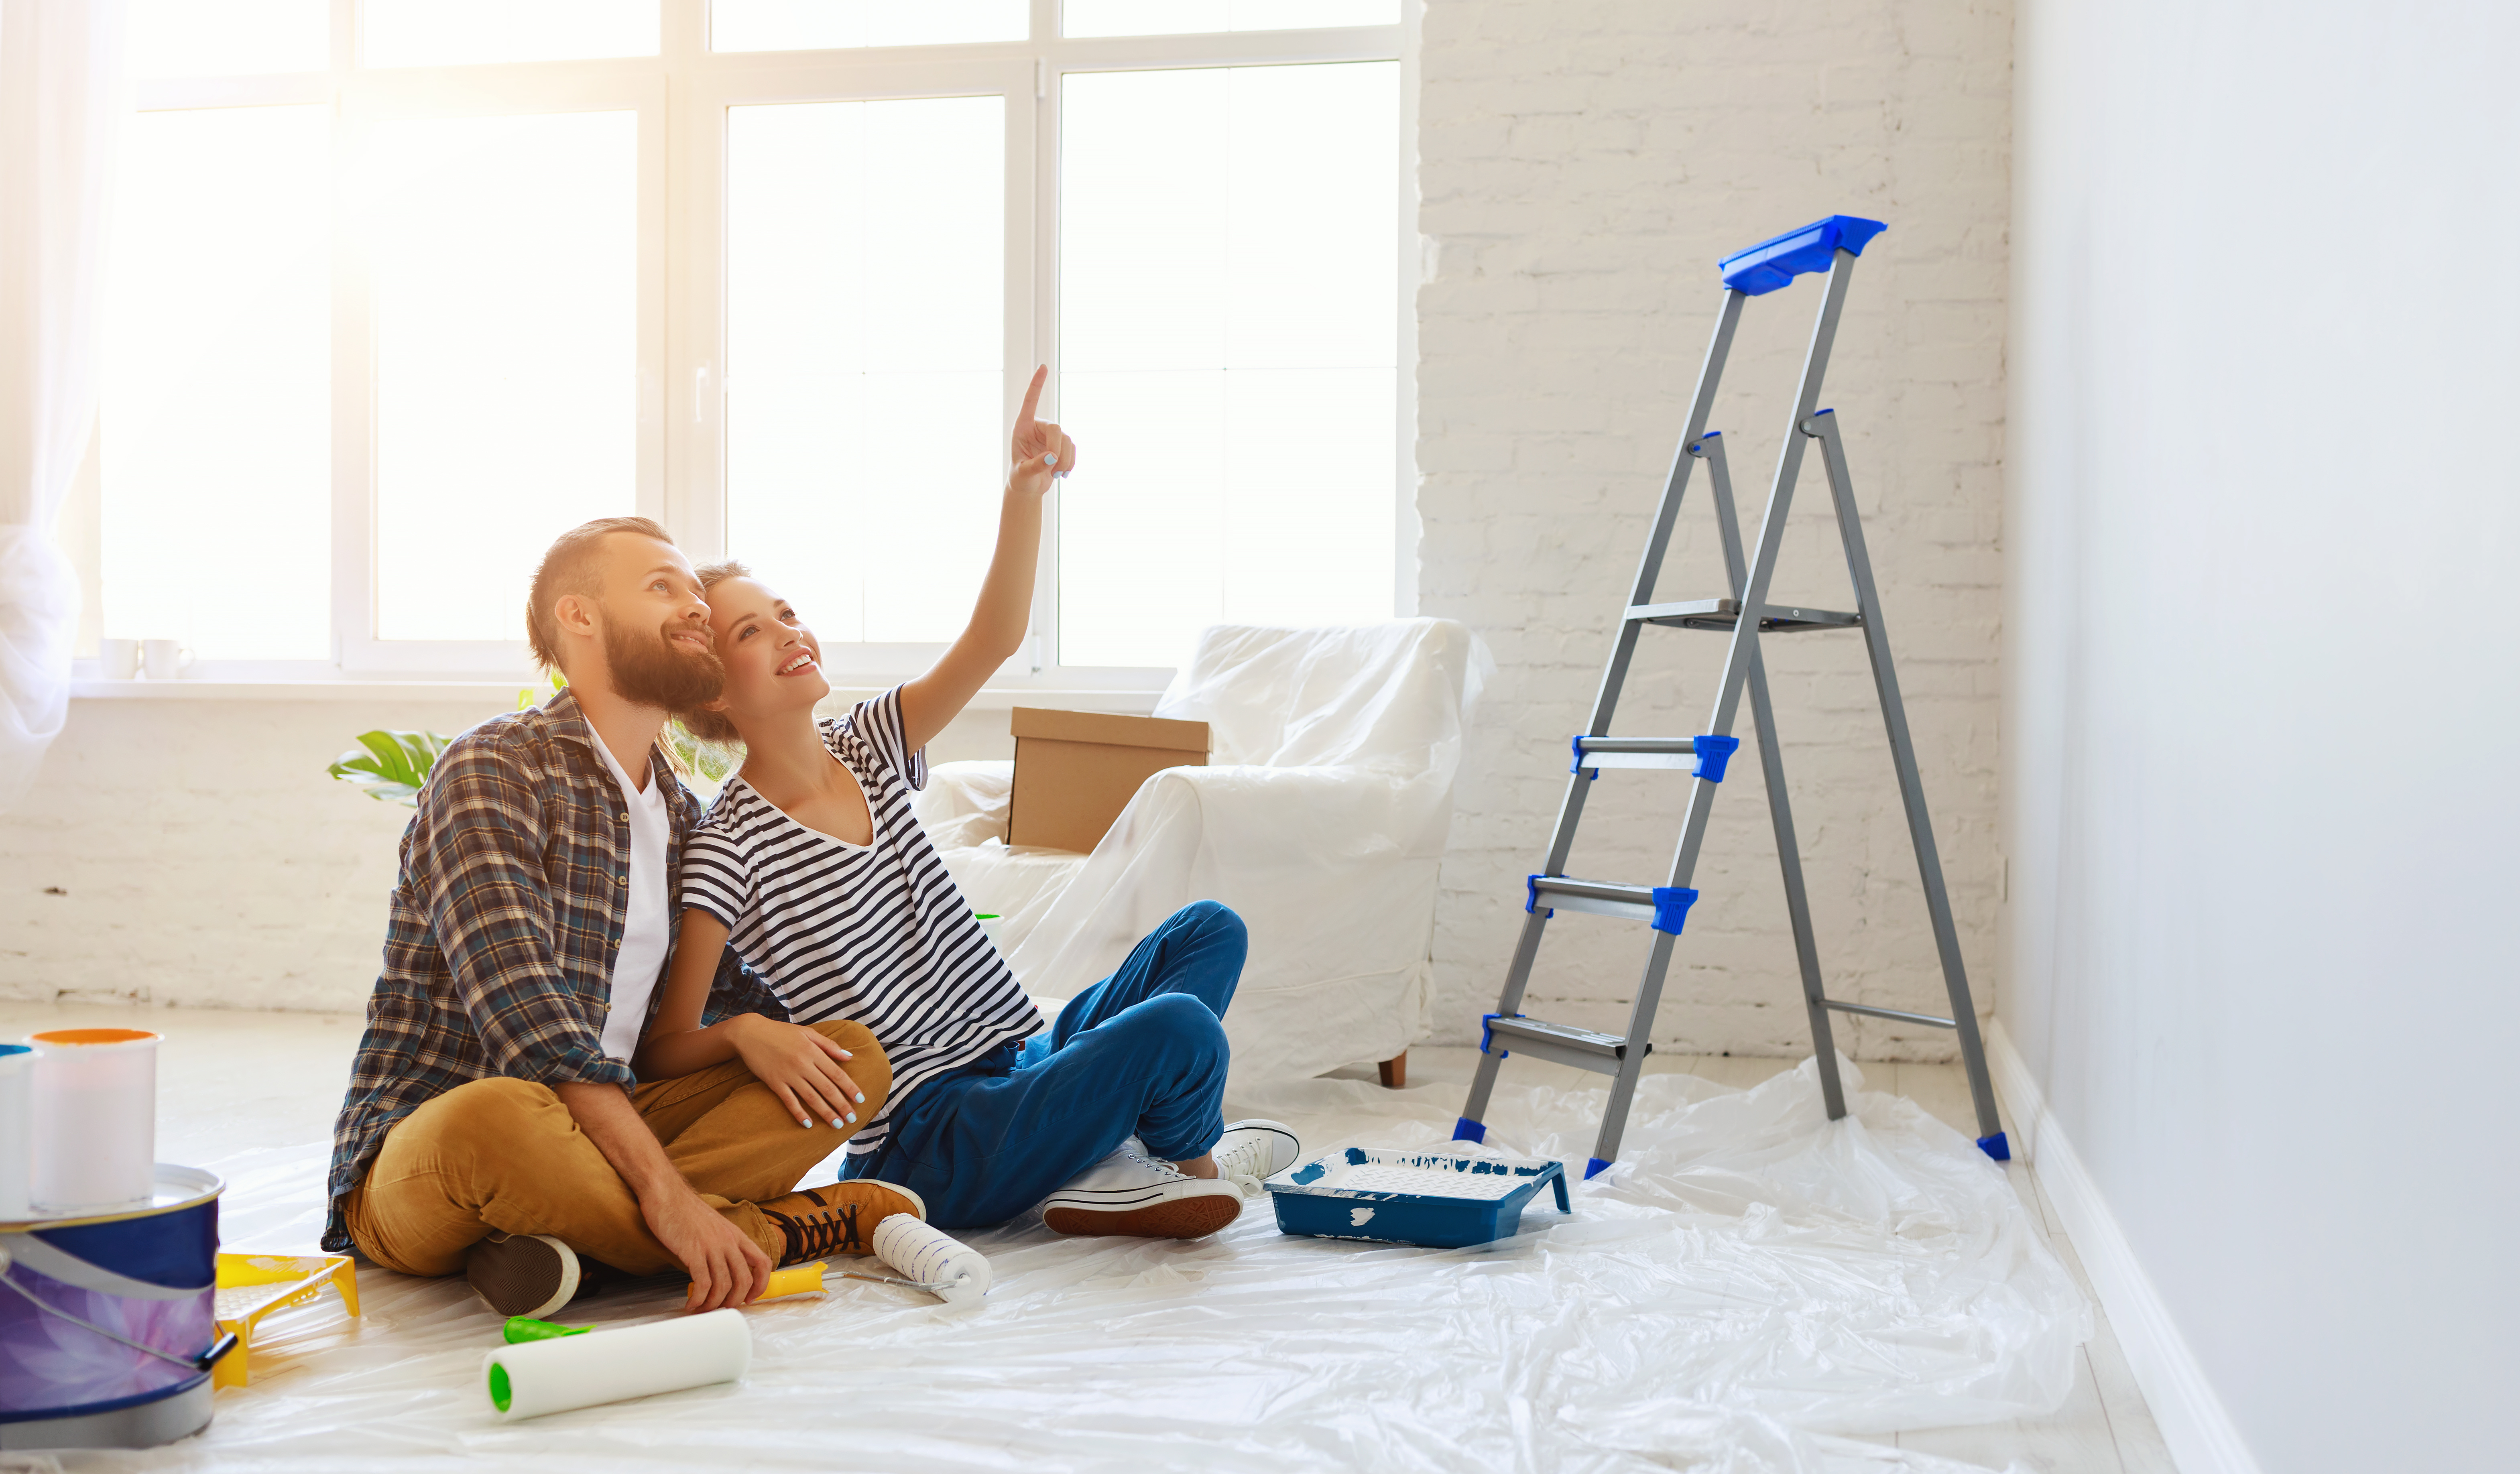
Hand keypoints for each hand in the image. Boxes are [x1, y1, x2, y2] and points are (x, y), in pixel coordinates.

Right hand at [644, 1185, 772, 1312]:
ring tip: (702, 1309)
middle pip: (744, 1280)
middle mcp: (728, 1241)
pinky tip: (691, 1303)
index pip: (762, 1262)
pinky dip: (699, 1299)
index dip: (761, 1284)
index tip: (750, 1297)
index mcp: (736, 1234)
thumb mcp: (714, 1225)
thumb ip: (722, 1244)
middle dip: (734, 1301)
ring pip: (723, 1285)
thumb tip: (723, 1267)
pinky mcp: (692, 1251)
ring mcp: (712, 1246)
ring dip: (713, 1304)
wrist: (666, 1193)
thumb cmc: (685, 1210)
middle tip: (722, 1309)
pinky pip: (702, 1283)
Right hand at [731, 1015, 866, 1129]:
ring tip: (836, 1124)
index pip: (837, 1073)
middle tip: (852, 1118)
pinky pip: (789, 1101)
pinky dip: (799, 1113)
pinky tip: (808, 1124)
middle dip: (841, 1105)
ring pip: (811, 1097)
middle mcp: (803, 1064)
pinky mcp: (774, 1082)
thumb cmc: (781, 1032)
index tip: (861, 1100)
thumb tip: (849, 1057)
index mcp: (813, 1051)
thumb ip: (829, 1045)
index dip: (850, 1088)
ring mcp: (788, 1075)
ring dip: (825, 1112)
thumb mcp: (807, 1032)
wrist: (750, 1033)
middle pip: (827, 1088)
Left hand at [1008, 364, 1075, 498]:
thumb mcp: (1023, 473)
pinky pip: (1073, 450)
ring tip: (1055, 476)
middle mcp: (1038, 427)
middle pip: (1056, 429)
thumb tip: (1052, 457)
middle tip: (1054, 469)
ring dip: (1064, 461)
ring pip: (1068, 441)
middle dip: (1057, 450)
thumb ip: (1035, 464)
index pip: (1031, 402)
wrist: (1029, 487)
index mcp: (1022, 427)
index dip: (1037, 385)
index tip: (1043, 367)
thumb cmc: (1020, 478)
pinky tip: (1062, 474)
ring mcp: (1052, 436)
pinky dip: (1070, 464)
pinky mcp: (1063, 445)